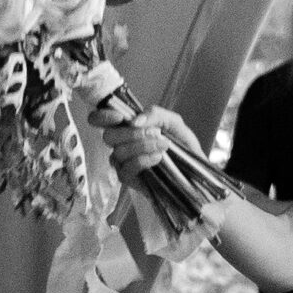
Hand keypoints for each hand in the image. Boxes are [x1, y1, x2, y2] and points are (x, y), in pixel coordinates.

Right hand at [89, 101, 204, 186]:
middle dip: (132, 134)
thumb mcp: (173, 122)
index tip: (119, 117)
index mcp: (127, 126)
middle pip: (108, 136)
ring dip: (143, 146)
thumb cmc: (181, 143)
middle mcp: (120, 143)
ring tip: (164, 146)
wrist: (193, 169)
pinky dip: (143, 160)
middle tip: (155, 133)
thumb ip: (155, 114)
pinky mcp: (127, 177)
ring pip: (119, 152)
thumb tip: (135, 121)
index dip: (102, 117)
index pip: (99, 119)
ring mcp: (122, 161)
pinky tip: (158, 158)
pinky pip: (126, 168)